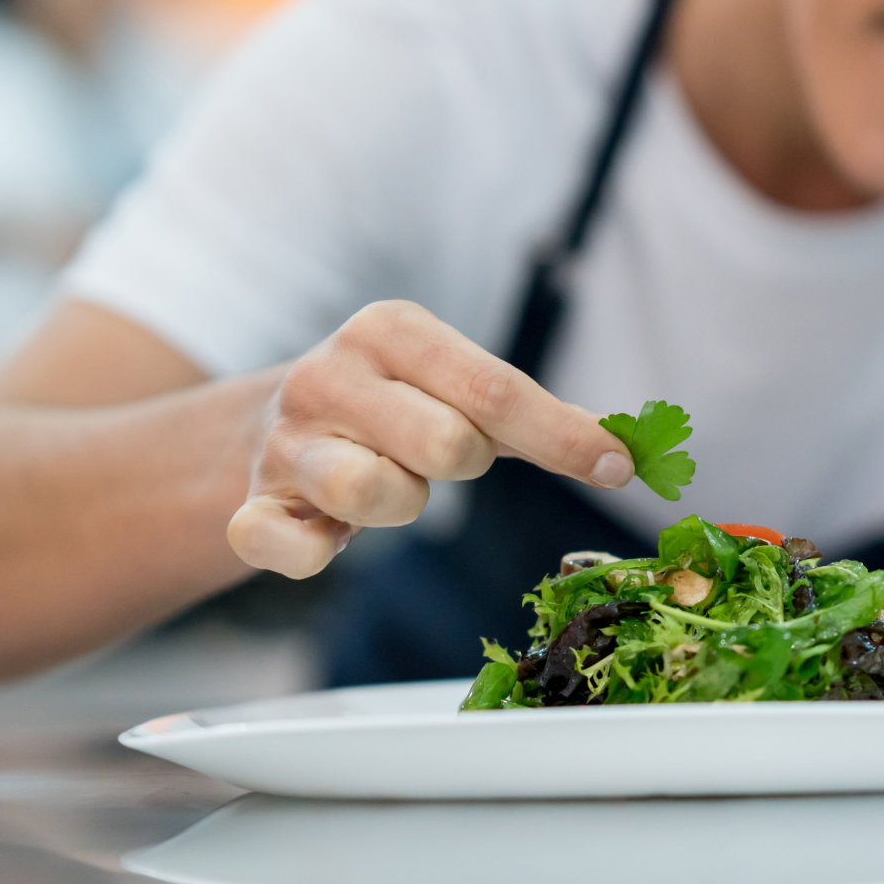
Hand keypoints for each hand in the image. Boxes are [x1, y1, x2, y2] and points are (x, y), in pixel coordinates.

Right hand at [226, 301, 633, 577]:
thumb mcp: (457, 386)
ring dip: (402, 505)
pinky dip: (310, 552)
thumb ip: (540, 415)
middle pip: (448, 444)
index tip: (619, 467)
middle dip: (465, 463)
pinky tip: (323, 538)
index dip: (564, 437)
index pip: (495, 388)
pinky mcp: (251, 506)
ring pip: (373, 493)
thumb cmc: (394, 408)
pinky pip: (284, 545)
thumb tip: (632, 447)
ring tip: (387, 484)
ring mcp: (285, 442)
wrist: (267, 427)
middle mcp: (329, 375)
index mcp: (390, 331)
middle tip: (441, 456)